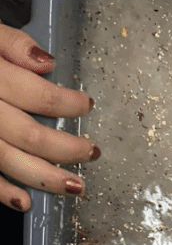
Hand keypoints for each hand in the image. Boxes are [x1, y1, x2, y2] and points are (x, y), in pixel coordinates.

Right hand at [0, 21, 97, 210]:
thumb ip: (11, 42)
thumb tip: (47, 63)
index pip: (37, 95)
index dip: (67, 103)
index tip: (85, 105)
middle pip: (29, 134)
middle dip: (66, 148)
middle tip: (90, 152)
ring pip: (10, 160)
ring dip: (45, 177)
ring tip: (75, 186)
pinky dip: (2, 192)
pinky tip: (25, 202)